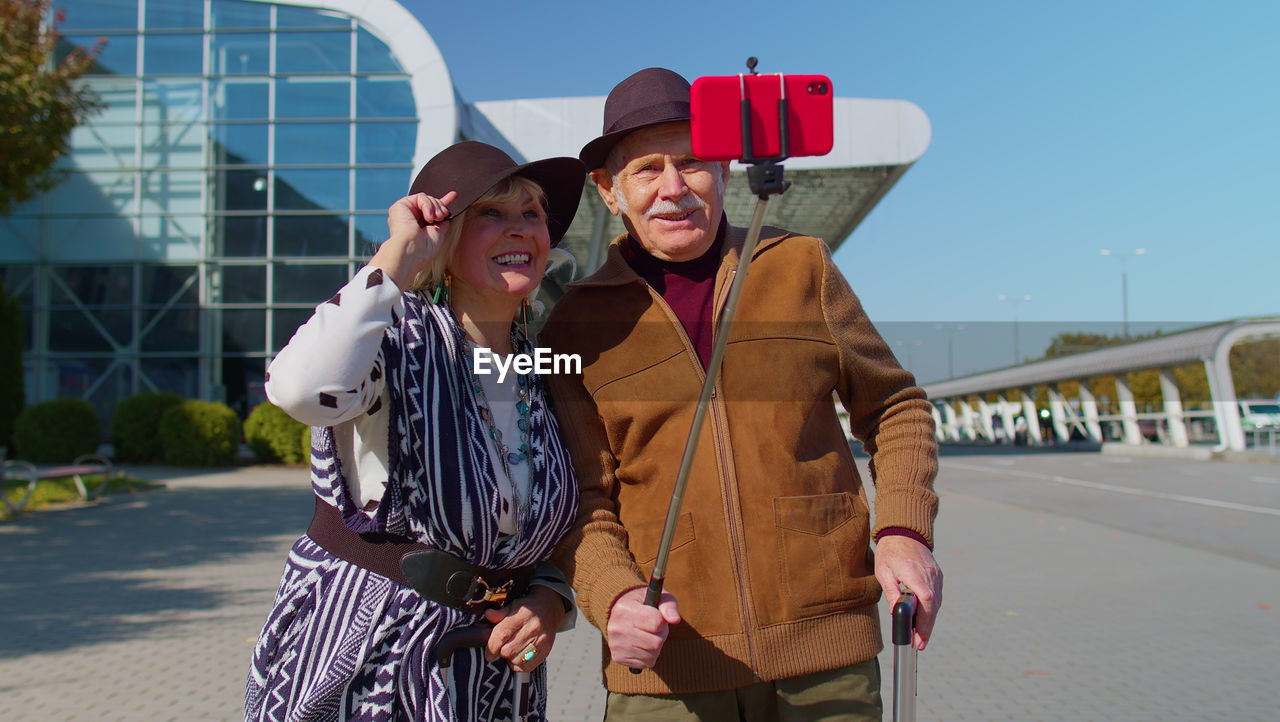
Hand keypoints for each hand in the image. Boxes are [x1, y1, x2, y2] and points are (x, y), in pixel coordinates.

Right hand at [371, 191, 456, 289]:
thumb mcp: (438, 235)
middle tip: (442, 216)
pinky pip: (420, 197)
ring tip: (437, 218)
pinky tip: (428, 217)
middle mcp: (409, 218)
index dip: (442, 203)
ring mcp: (404, 212)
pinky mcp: (400, 206)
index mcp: (417, 226)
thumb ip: (441, 224)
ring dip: (436, 207)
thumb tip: (445, 215)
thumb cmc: (423, 250)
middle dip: (440, 207)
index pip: (430, 210)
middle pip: (430, 203)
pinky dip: (428, 205)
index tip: (453, 195)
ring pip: (426, 198)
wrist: (411, 252)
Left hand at [482, 585, 564, 670]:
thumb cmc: (529, 608)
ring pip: (516, 660)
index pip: (502, 634)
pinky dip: (519, 664)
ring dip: (510, 658)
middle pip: (508, 650)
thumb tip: (488, 615)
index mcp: (523, 615)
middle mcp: (533, 628)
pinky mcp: (546, 650)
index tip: (489, 653)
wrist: (550, 609)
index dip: (492, 646)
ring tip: (512, 649)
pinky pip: (526, 667)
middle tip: (504, 645)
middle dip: (501, 651)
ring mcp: (541, 641)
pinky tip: (520, 655)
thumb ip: (500, 613)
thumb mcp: (513, 606)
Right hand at [605, 586, 680, 668]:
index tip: (656, 617)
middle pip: (656, 642)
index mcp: (625, 608)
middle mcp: (616, 627)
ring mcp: (615, 644)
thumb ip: (669, 606)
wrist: (622, 614)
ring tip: (647, 635)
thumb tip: (675, 619)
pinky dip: (648, 656)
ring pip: (652, 654)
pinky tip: (641, 645)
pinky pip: (645, 663)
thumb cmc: (645, 604)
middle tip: (652, 628)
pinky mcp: (618, 657)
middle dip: (660, 636)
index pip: (656, 623)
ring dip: (655, 647)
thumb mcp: (658, 598)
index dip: (662, 622)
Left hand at [874, 535, 942, 650]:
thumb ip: (891, 592)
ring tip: (920, 637)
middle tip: (919, 645)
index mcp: (913, 573)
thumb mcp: (883, 572)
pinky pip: (937, 596)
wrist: (904, 532)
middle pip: (932, 606)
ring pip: (936, 603)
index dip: (924, 620)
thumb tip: (895, 612)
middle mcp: (928, 575)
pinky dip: (932, 609)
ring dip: (929, 621)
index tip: (918, 637)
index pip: (925, 599)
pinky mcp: (937, 575)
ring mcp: (935, 575)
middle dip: (926, 628)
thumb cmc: (890, 552)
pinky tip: (924, 620)